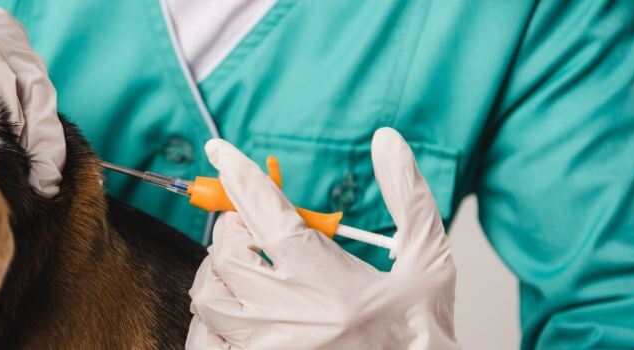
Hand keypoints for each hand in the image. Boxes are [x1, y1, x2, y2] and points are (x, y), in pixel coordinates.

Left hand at [186, 128, 457, 348]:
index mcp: (327, 278)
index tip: (221, 150)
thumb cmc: (422, 330)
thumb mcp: (429, 261)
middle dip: (233, 231)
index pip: (266, 211)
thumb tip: (385, 140)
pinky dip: (210, 323)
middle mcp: (290, 314)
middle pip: (226, 252)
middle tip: (251, 230)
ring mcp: (268, 347)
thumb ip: (408, 197)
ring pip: (209, 296)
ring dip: (218, 275)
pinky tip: (234, 315)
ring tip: (245, 273)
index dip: (238, 175)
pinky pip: (204, 342)